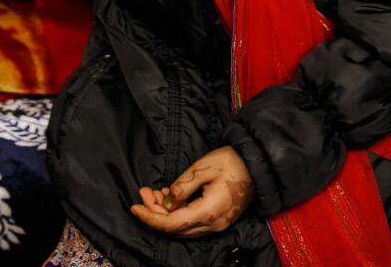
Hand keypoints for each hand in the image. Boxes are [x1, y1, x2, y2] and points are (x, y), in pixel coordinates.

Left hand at [130, 146, 252, 236]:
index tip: (134, 207)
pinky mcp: (219, 219)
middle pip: (175, 228)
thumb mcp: (202, 168)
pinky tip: (170, 196)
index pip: (171, 224)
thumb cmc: (230, 162)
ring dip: (165, 213)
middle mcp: (212, 224)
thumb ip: (182, 187)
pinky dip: (178, 212)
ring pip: (183, 227)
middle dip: (155, 213)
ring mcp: (217, 224)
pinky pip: (193, 222)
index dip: (150, 217)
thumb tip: (166, 203)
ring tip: (155, 192)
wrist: (256, 164)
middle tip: (144, 192)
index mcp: (208, 212)